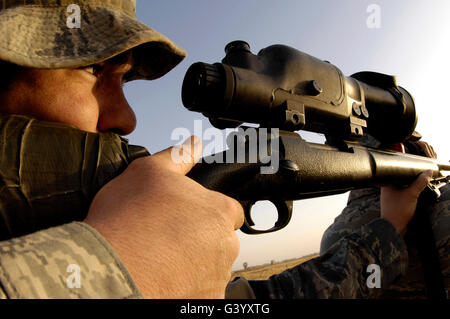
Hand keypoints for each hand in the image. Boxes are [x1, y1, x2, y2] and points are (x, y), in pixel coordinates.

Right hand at [84, 136, 243, 297]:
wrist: (107, 270)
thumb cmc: (125, 219)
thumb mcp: (148, 172)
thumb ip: (178, 157)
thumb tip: (194, 144)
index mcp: (218, 212)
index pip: (229, 210)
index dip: (206, 210)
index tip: (185, 216)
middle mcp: (226, 246)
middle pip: (220, 239)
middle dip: (201, 237)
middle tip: (167, 237)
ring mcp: (216, 278)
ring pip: (211, 266)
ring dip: (194, 262)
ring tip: (160, 258)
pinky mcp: (205, 301)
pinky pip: (202, 290)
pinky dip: (188, 285)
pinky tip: (164, 278)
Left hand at [380, 170, 432, 235]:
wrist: (393, 227)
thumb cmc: (398, 211)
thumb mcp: (411, 194)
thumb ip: (420, 183)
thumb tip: (427, 173)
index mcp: (386, 184)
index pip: (397, 173)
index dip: (408, 172)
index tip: (417, 173)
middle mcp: (386, 189)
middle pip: (401, 180)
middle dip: (410, 181)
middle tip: (418, 181)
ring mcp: (389, 196)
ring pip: (402, 188)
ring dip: (410, 188)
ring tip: (415, 190)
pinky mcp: (394, 203)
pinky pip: (403, 195)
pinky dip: (408, 195)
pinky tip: (413, 197)